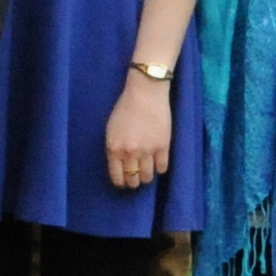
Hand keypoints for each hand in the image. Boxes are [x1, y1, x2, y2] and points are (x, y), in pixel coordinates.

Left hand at [104, 71, 174, 191]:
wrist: (145, 93)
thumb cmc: (125, 107)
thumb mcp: (111, 129)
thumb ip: (114, 148)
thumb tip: (119, 164)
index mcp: (114, 148)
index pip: (117, 176)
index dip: (121, 182)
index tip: (123, 182)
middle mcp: (130, 153)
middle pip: (133, 179)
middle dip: (133, 181)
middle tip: (136, 178)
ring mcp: (147, 151)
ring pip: (148, 177)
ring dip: (146, 177)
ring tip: (147, 171)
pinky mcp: (163, 146)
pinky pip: (162, 168)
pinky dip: (160, 168)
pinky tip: (158, 162)